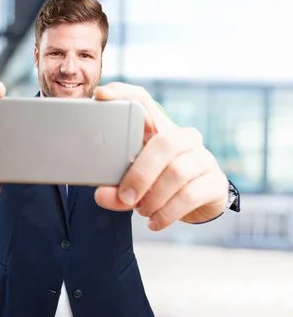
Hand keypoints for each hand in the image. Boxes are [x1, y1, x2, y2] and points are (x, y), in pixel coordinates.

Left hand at [92, 82, 228, 230]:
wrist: (198, 205)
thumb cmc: (158, 185)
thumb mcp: (134, 185)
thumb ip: (116, 190)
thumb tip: (102, 196)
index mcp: (158, 130)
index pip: (142, 100)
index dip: (122, 93)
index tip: (100, 96)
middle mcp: (184, 138)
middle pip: (164, 143)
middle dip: (140, 173)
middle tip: (126, 197)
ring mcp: (203, 158)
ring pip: (177, 172)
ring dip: (154, 198)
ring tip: (142, 211)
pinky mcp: (215, 182)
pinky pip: (190, 195)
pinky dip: (167, 213)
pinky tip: (155, 222)